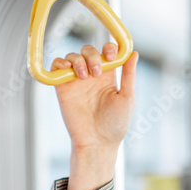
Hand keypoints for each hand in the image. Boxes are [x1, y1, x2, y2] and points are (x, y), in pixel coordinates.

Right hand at [50, 43, 137, 189]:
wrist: (97, 142)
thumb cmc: (115, 124)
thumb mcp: (127, 97)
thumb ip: (129, 75)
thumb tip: (134, 53)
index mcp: (109, 77)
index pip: (107, 53)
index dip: (108, 48)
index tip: (111, 55)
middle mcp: (92, 76)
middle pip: (88, 50)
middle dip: (93, 55)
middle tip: (96, 71)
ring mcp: (76, 81)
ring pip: (73, 56)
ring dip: (78, 60)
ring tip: (83, 76)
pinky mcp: (62, 87)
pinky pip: (56, 66)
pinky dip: (59, 62)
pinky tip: (68, 70)